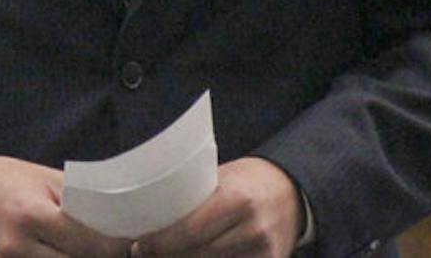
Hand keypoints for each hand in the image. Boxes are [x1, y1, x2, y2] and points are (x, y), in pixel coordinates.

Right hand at [0, 154, 130, 256]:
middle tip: (111, 249)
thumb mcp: (46, 180)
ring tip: (86, 252)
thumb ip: (79, 201)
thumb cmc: (9, 181)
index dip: (113, 246)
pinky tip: (60, 255)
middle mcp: (16, 246)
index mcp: (31, 214)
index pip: (85, 241)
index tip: (126, 242)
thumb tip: (117, 220)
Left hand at [134, 157, 301, 256]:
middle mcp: (251, 228)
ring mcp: (262, 252)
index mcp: (237, 198)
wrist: (291, 191)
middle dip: (166, 257)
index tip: (139, 245)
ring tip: (168, 254)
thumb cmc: (248, 182)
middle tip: (144, 252)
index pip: (188, 230)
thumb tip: (150, 217)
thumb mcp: (222, 180)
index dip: (159, 243)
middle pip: (195, 255)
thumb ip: (194, 201)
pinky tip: (193, 256)